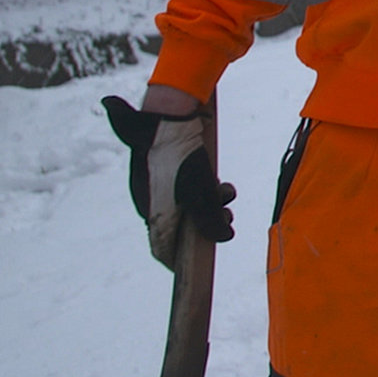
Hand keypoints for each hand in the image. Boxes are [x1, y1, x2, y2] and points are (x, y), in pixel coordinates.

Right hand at [102, 94, 234, 268]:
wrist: (169, 110)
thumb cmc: (181, 153)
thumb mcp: (199, 189)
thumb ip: (209, 218)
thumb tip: (225, 238)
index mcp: (150, 209)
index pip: (160, 247)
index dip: (178, 260)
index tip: (197, 266)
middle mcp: (149, 199)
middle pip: (179, 226)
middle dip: (206, 224)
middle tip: (228, 216)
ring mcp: (157, 183)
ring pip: (187, 205)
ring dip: (211, 204)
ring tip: (228, 193)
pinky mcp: (168, 167)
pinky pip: (187, 188)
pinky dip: (205, 189)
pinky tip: (221, 183)